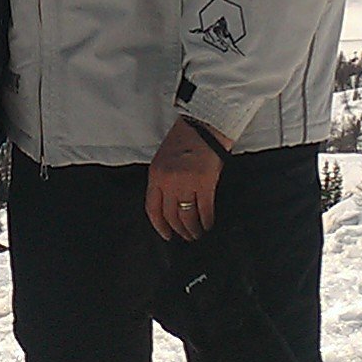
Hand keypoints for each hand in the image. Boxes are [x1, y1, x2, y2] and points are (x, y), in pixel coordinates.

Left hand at [143, 117, 226, 240]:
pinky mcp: (205, 183)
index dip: (159, 226)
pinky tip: (209, 225)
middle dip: (178, 230)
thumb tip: (170, 204)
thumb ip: (164, 180)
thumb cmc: (186, 138)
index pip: (152, 208)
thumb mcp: (164, 158)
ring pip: (187, 216)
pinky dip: (207, 220)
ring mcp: (186, 183)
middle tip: (185, 237)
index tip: (166, 236)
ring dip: (192, 229)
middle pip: (170, 215)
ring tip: (197, 234)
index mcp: (155, 175)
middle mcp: (168, 181)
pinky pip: (204, 209)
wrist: (205, 124)